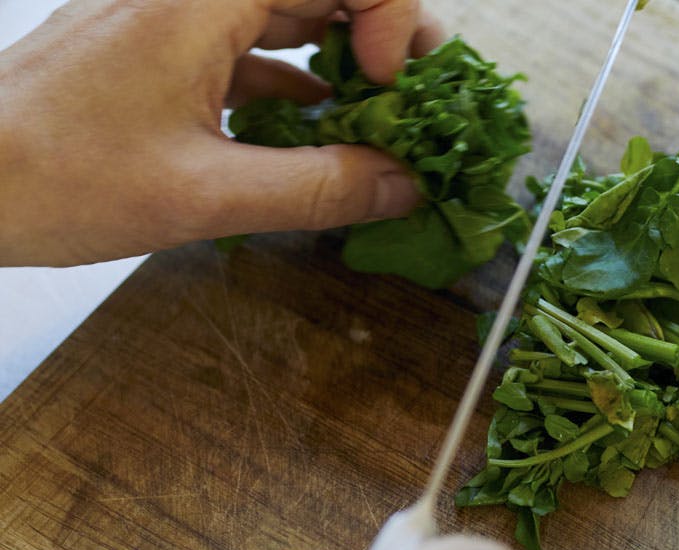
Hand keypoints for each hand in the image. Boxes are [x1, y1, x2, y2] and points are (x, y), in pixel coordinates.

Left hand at [0, 0, 444, 265]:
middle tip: (416, 96)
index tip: (392, 88)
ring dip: (342, 63)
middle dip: (382, 36)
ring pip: (287, 15)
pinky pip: (251, 49)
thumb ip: (319, 189)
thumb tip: (404, 185)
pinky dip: (295, 85)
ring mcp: (174, 18)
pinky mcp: (161, 51)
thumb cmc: (54, 176)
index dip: (390, 17)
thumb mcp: (205, 194)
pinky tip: (318, 131)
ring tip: (381, 120)